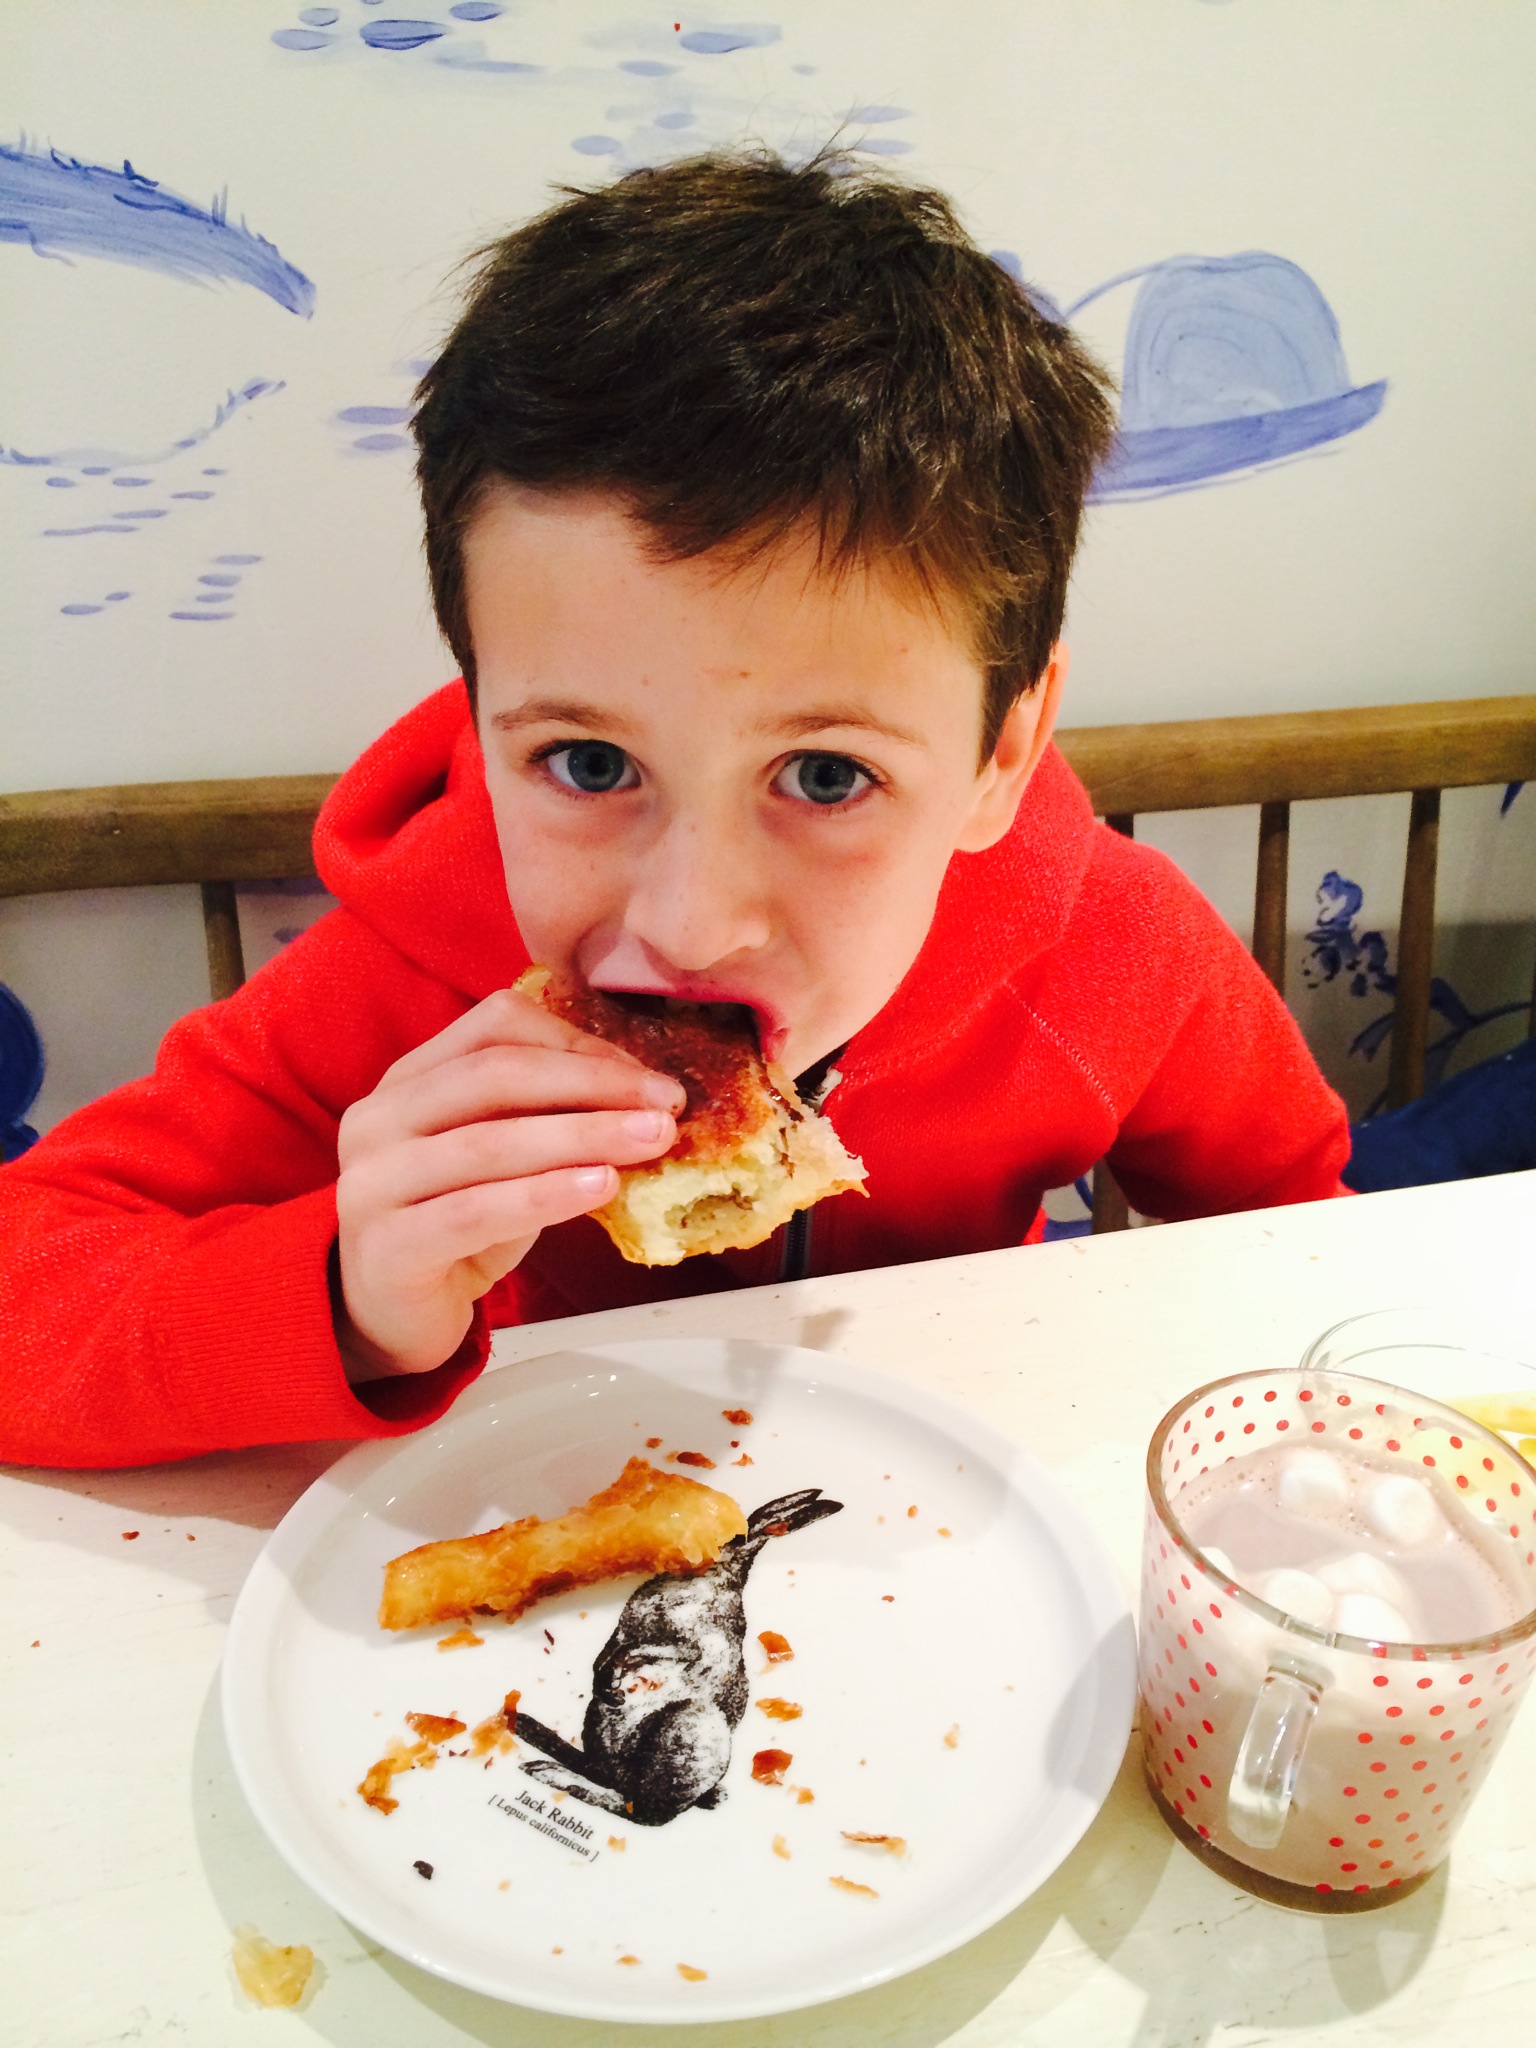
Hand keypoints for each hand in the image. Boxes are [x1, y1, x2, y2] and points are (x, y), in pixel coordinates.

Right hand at [333, 987, 682, 1380]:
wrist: (389, 1316)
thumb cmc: (457, 1227)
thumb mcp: (503, 1160)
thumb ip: (548, 1119)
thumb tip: (649, 1099)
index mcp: (409, 1080)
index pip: (495, 1027)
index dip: (578, 1044)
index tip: (648, 1078)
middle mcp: (379, 1118)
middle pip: (495, 1074)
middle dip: (593, 1085)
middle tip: (666, 1106)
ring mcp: (372, 1182)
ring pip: (489, 1142)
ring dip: (583, 1136)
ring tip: (651, 1141)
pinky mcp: (385, 1246)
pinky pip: (474, 1212)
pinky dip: (545, 1196)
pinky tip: (601, 1188)